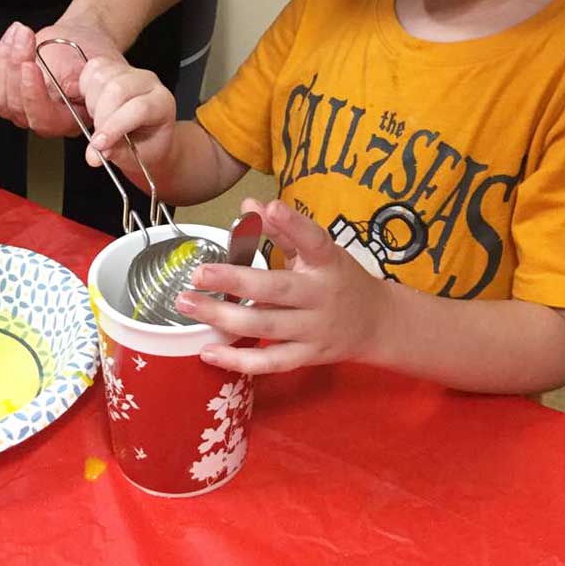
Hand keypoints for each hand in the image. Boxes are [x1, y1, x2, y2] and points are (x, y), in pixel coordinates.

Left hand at [0, 17, 123, 136]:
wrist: (78, 40)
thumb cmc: (89, 53)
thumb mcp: (97, 64)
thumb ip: (85, 80)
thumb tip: (73, 88)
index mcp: (68, 119)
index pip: (43, 119)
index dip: (32, 94)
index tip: (30, 66)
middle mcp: (40, 118)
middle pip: (13, 105)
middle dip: (15, 66)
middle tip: (25, 36)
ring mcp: (17, 107)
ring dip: (3, 57)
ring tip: (20, 32)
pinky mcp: (0, 92)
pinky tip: (7, 43)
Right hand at [79, 56, 176, 171]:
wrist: (150, 132)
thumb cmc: (147, 143)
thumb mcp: (136, 156)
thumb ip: (116, 154)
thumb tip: (95, 154)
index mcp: (163, 103)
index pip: (139, 108)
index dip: (114, 126)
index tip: (99, 144)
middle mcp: (149, 82)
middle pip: (117, 89)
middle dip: (100, 116)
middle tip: (98, 136)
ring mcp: (131, 71)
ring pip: (102, 78)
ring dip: (92, 103)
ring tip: (99, 119)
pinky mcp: (115, 66)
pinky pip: (93, 68)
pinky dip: (86, 86)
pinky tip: (93, 102)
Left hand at [174, 199, 392, 374]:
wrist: (376, 323)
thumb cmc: (339, 279)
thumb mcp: (320, 251)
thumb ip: (284, 229)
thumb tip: (248, 204)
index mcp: (328, 262)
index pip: (314, 240)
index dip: (293, 224)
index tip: (270, 207)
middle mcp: (322, 295)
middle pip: (277, 288)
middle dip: (235, 279)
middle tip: (198, 273)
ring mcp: (315, 329)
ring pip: (267, 325)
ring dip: (223, 316)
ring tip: (188, 303)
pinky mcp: (307, 356)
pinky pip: (270, 361)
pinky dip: (238, 360)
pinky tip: (207, 351)